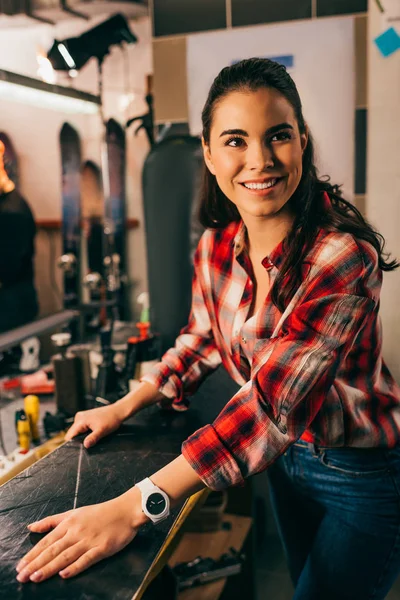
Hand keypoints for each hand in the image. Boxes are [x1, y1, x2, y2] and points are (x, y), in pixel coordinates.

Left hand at [16, 489, 146, 582]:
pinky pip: (86, 559)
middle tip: (22, 577)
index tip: (20, 566)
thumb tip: (31, 527)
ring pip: (66, 555)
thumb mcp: (73, 512)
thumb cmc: (99, 512)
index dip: (33, 554)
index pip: (47, 541)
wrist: (125, 511)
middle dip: (36, 564)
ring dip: (50, 567)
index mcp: (69, 523)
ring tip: (36, 577)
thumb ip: (52, 521)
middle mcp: (76, 532)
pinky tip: (64, 574)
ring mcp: (89, 540)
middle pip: (53, 550)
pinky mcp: (102, 548)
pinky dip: (75, 567)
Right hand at [64, 404, 124, 447]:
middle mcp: (79, 417)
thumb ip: (92, 438)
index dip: (72, 443)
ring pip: (77, 430)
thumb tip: (85, 445)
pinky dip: (85, 432)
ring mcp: (82, 416)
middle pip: (73, 433)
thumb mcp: (102, 431)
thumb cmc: (111, 420)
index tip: (78, 448)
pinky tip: (93, 432)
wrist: (117, 411)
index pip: (70, 435)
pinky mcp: (86, 417)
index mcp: (80, 420)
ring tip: (92, 436)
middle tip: (88, 442)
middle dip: (78, 439)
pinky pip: (82, 427)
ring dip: (82, 436)